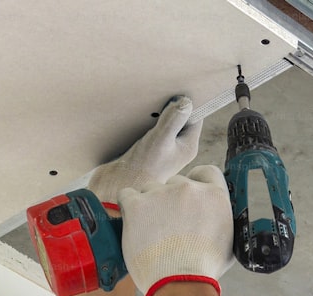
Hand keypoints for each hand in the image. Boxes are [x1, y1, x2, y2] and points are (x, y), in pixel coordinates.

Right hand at [87, 96, 201, 202]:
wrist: (117, 187)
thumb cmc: (142, 167)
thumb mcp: (159, 140)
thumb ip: (173, 120)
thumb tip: (186, 101)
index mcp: (188, 147)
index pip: (195, 117)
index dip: (188, 103)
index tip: (177, 90)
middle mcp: (179, 148)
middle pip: (181, 119)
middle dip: (171, 107)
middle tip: (160, 95)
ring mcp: (164, 149)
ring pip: (166, 123)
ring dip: (157, 114)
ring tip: (148, 107)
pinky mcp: (149, 150)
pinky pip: (153, 130)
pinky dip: (147, 122)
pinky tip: (138, 120)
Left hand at [120, 165, 234, 295]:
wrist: (180, 284)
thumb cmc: (204, 270)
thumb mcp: (229, 243)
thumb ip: (222, 221)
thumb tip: (217, 218)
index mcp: (214, 195)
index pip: (205, 172)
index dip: (196, 184)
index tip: (189, 199)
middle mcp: (189, 189)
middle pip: (175, 183)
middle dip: (171, 200)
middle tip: (168, 225)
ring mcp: (161, 194)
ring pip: (151, 189)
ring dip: (150, 204)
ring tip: (150, 231)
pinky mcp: (137, 204)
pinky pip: (126, 195)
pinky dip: (128, 208)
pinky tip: (134, 225)